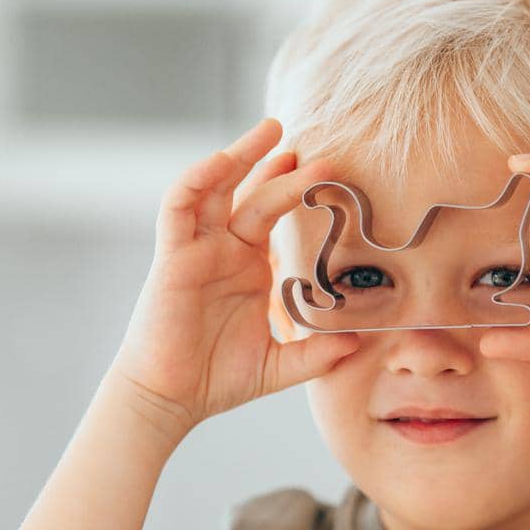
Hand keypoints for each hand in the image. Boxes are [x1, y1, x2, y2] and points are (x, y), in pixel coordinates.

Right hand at [107, 117, 361, 441]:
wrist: (172, 398)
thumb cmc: (217, 379)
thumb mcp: (279, 365)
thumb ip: (317, 354)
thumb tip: (357, 343)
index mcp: (249, 267)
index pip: (275, 216)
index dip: (300, 191)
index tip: (335, 174)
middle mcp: (224, 250)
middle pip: (254, 194)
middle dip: (282, 168)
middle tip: (320, 150)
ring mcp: (197, 248)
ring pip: (217, 187)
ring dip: (241, 156)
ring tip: (272, 131)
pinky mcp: (172, 256)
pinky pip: (180, 206)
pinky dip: (197, 179)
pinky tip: (221, 160)